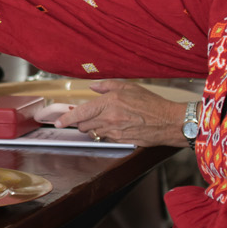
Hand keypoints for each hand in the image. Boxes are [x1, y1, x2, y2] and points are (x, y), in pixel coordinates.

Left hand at [52, 81, 189, 146]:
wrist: (168, 122)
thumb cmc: (151, 103)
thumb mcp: (129, 87)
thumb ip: (108, 86)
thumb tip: (92, 87)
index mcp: (108, 103)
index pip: (80, 113)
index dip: (66, 119)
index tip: (58, 122)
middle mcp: (109, 119)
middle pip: (84, 125)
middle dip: (82, 122)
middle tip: (87, 116)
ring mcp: (114, 132)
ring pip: (94, 132)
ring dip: (94, 127)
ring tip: (106, 119)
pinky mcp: (121, 141)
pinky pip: (106, 138)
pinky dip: (106, 133)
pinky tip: (116, 126)